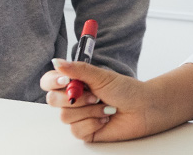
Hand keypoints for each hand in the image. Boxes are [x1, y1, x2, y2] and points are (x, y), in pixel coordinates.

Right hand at [41, 60, 157, 141]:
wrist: (143, 108)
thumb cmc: (125, 90)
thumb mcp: (101, 76)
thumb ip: (78, 70)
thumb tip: (56, 62)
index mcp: (75, 82)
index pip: (49, 81)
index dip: (52, 82)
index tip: (65, 81)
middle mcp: (73, 99)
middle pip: (52, 100)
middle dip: (75, 98)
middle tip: (95, 95)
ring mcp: (78, 115)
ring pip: (65, 116)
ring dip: (89, 110)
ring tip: (105, 106)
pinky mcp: (84, 131)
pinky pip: (76, 130)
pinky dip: (93, 123)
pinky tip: (105, 118)